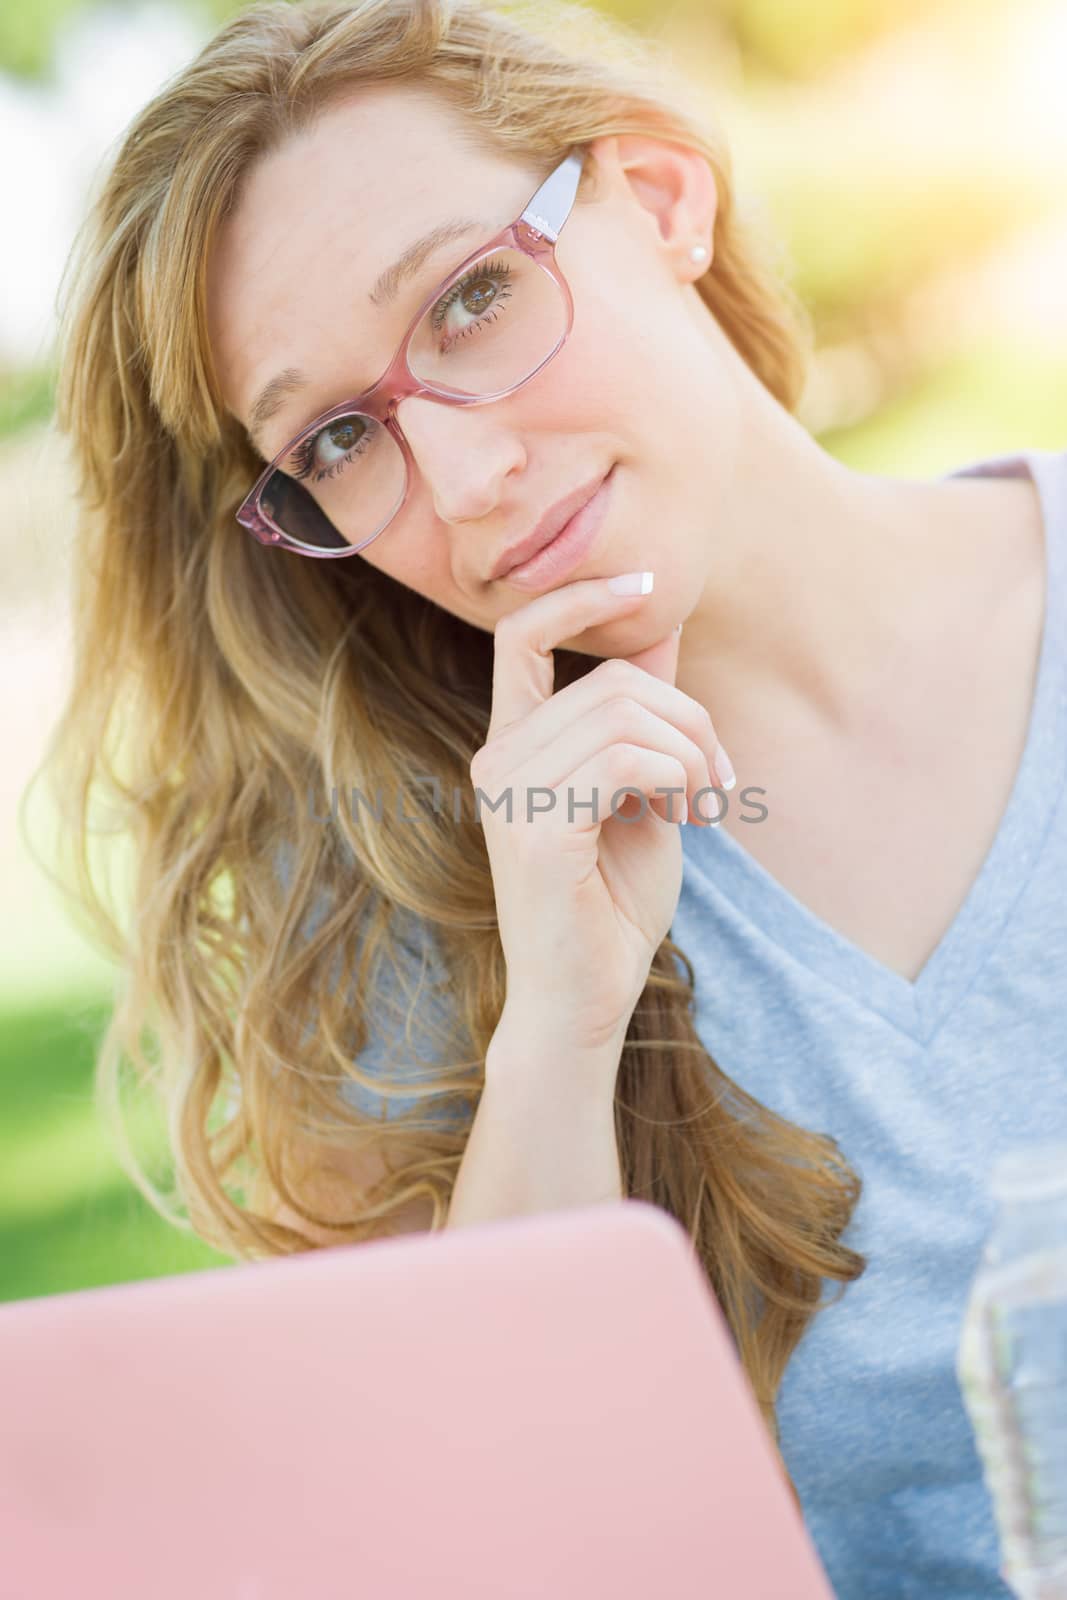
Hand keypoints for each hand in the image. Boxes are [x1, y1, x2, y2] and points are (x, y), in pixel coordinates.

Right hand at [470, 574, 729, 1060]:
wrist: (587, 998)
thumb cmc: (611, 902)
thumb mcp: (639, 792)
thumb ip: (641, 716)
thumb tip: (660, 628)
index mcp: (514, 745)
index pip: (522, 635)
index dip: (580, 594)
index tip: (646, 581)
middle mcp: (498, 760)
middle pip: (613, 681)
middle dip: (692, 720)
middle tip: (718, 784)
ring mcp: (510, 793)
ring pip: (629, 716)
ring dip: (695, 756)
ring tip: (706, 806)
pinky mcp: (537, 829)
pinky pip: (630, 760)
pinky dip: (681, 781)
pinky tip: (687, 820)